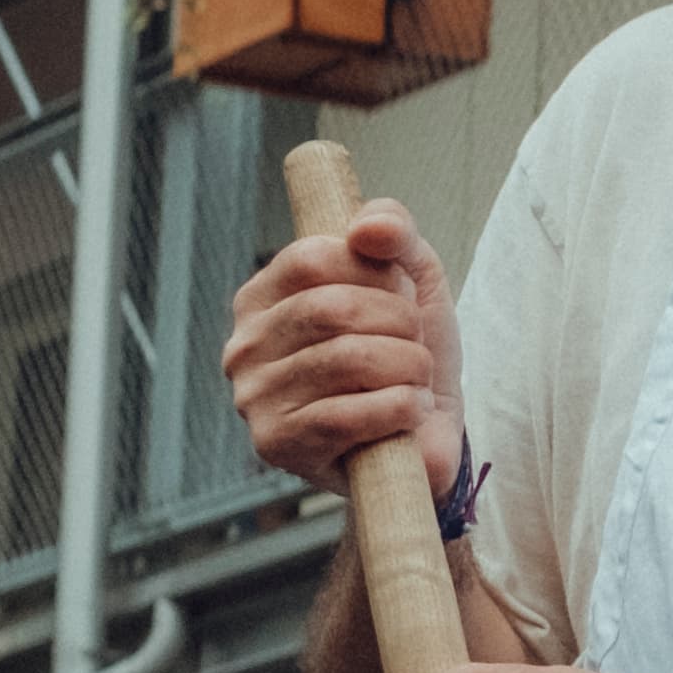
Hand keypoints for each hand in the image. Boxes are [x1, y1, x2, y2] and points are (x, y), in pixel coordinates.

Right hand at [222, 191, 461, 501]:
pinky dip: (400, 408)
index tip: (401, 301)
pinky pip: (346, 415)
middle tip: (416, 348)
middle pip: (331, 309)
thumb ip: (396, 233)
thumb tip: (370, 227)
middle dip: (399, 325)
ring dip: (408, 369)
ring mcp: (254, 398)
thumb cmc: (407, 354)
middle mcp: (245, 346)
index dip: (376, 275)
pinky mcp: (277, 445)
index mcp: (262, 297)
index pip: (313, 257)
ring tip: (417, 382)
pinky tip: (411, 411)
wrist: (427, 439)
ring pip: (346, 360)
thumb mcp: (412, 280)